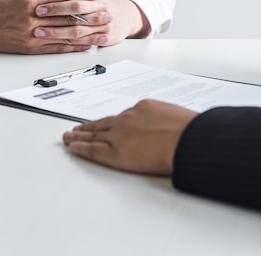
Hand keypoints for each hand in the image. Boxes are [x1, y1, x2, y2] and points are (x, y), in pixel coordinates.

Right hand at [0, 0, 101, 53]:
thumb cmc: (0, 6)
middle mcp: (33, 16)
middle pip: (68, 13)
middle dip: (91, 13)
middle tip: (108, 12)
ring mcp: (32, 33)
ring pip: (65, 32)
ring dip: (88, 33)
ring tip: (104, 32)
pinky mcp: (31, 47)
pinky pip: (57, 47)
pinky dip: (73, 47)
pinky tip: (87, 45)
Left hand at [30, 0, 150, 45]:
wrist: (124, 18)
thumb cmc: (99, 4)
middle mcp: (97, 3)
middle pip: (73, 4)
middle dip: (53, 8)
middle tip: (35, 10)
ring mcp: (102, 20)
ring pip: (77, 25)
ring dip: (56, 30)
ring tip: (38, 31)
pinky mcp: (104, 35)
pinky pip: (84, 41)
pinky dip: (69, 43)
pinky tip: (56, 44)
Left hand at [62, 100, 198, 174]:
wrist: (188, 141)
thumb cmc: (191, 132)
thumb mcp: (181, 119)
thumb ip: (169, 123)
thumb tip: (174, 130)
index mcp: (144, 108)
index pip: (122, 116)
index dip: (111, 121)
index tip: (106, 123)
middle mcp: (128, 119)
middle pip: (103, 123)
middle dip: (89, 126)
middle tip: (77, 128)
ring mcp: (119, 134)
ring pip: (94, 134)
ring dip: (80, 136)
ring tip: (69, 137)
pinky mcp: (115, 152)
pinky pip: (93, 149)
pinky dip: (81, 148)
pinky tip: (73, 147)